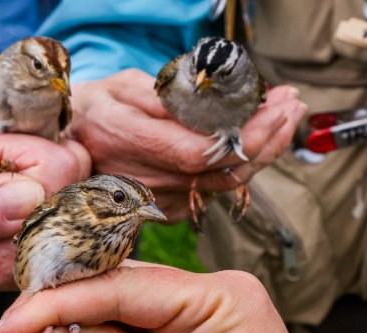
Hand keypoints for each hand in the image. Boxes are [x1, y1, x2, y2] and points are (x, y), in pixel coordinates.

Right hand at [0, 135, 89, 292]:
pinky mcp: (45, 223)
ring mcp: (47, 237)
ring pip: (74, 169)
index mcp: (17, 256)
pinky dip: (34, 161)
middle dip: (28, 152)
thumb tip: (29, 195)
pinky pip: (63, 174)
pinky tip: (1, 175)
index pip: (57, 182)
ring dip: (32, 155)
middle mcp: (42, 251)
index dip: (19, 155)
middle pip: (75, 173)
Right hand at [0, 264, 320, 332]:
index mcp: (222, 296)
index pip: (121, 286)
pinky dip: (98, 331)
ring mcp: (205, 307)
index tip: (5, 329)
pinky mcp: (194, 327)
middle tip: (6, 332)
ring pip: (122, 300)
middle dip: (59, 307)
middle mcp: (214, 288)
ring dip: (73, 319)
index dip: (55, 305)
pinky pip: (137, 319)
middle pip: (119, 284)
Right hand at [68, 69, 305, 221]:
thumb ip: (166, 97)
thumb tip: (214, 106)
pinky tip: (258, 141)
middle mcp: (144, 181)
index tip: (278, 106)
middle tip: (293, 106)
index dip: (247, 134)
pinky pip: (215, 190)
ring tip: (286, 117)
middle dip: (269, 138)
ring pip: (225, 184)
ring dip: (264, 152)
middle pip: (223, 171)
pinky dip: (242, 166)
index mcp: (128, 141)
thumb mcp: (123, 88)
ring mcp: (156, 202)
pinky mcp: (167, 210)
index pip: (201, 151)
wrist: (73, 146)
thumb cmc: (99, 109)